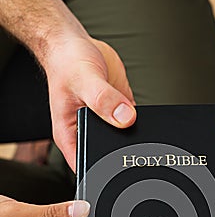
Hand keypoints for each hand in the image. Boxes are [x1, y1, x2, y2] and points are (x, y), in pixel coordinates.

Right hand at [45, 36, 135, 169]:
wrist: (75, 45)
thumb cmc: (67, 63)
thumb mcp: (84, 81)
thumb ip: (103, 100)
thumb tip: (125, 118)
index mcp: (70, 135)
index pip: (85, 166)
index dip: (101, 172)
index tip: (117, 164)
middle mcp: (87, 133)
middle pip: (108, 156)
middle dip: (122, 154)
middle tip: (132, 142)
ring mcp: (106, 125)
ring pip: (124, 141)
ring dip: (135, 138)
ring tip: (137, 126)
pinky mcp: (120, 114)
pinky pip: (135, 125)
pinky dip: (142, 124)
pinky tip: (145, 118)